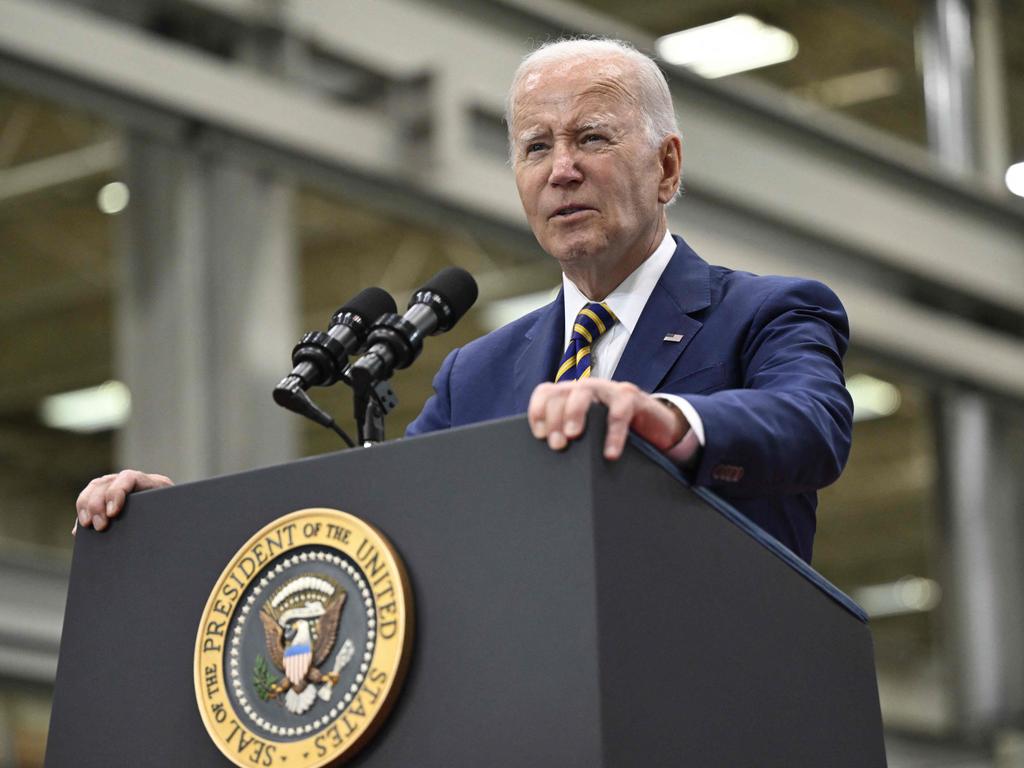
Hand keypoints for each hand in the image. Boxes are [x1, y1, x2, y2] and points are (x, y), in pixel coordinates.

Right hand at [74, 470, 173, 533]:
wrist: (179, 521)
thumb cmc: (178, 521)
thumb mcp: (173, 518)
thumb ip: (162, 520)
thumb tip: (149, 535)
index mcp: (154, 484)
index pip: (129, 478)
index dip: (117, 493)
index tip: (112, 513)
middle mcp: (133, 481)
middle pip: (106, 483)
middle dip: (97, 505)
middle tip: (99, 527)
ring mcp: (118, 486)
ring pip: (94, 488)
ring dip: (86, 507)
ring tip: (86, 527)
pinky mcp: (107, 497)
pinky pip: (88, 499)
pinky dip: (82, 513)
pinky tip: (80, 531)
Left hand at [527, 380, 687, 459]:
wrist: (656, 429)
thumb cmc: (614, 434)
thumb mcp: (589, 435)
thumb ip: (570, 439)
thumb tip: (547, 462)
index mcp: (571, 396)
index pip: (546, 393)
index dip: (538, 411)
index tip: (539, 435)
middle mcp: (587, 389)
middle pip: (562, 392)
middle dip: (554, 417)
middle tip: (557, 444)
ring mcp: (609, 390)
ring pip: (585, 390)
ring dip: (575, 412)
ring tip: (573, 436)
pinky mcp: (632, 398)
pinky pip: (619, 411)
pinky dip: (614, 433)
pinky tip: (610, 453)